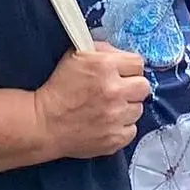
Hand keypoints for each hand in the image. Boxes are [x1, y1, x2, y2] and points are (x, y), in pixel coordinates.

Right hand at [32, 43, 151, 157]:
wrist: (45, 123)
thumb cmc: (58, 88)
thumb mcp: (76, 56)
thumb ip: (102, 51)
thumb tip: (120, 55)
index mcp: (105, 66)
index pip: (138, 63)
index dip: (129, 68)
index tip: (122, 74)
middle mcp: (114, 91)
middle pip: (143, 87)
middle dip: (132, 87)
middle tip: (119, 91)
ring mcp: (115, 117)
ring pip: (138, 110)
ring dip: (127, 108)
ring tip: (110, 108)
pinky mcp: (114, 138)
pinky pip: (131, 130)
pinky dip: (122, 127)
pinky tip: (108, 123)